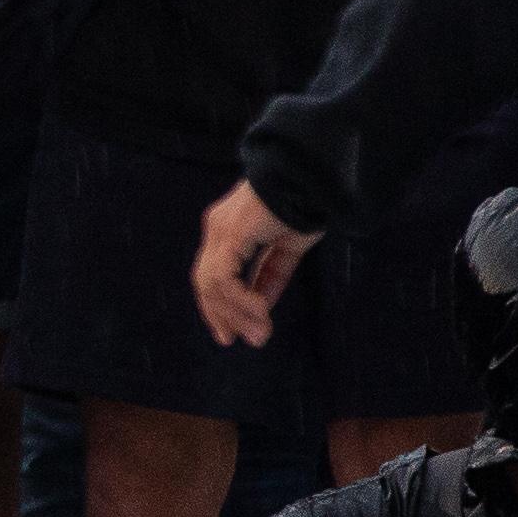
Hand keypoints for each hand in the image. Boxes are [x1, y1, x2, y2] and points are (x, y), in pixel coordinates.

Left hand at [189, 182, 318, 350]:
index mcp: (228, 230)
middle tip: (232, 340)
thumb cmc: (305, 204)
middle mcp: (218, 230)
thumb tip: (261, 307)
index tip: (231, 331)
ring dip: (236, 314)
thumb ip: (271, 273)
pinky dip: (241, 300)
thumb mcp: (287, 247)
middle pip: (207, 282)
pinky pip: (226, 277)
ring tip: (257, 334)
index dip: (220, 305)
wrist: (310, 175)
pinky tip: (260, 313)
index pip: (214, 275)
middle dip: (220, 314)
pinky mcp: (231, 233)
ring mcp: (221, 230)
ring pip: (214, 284)